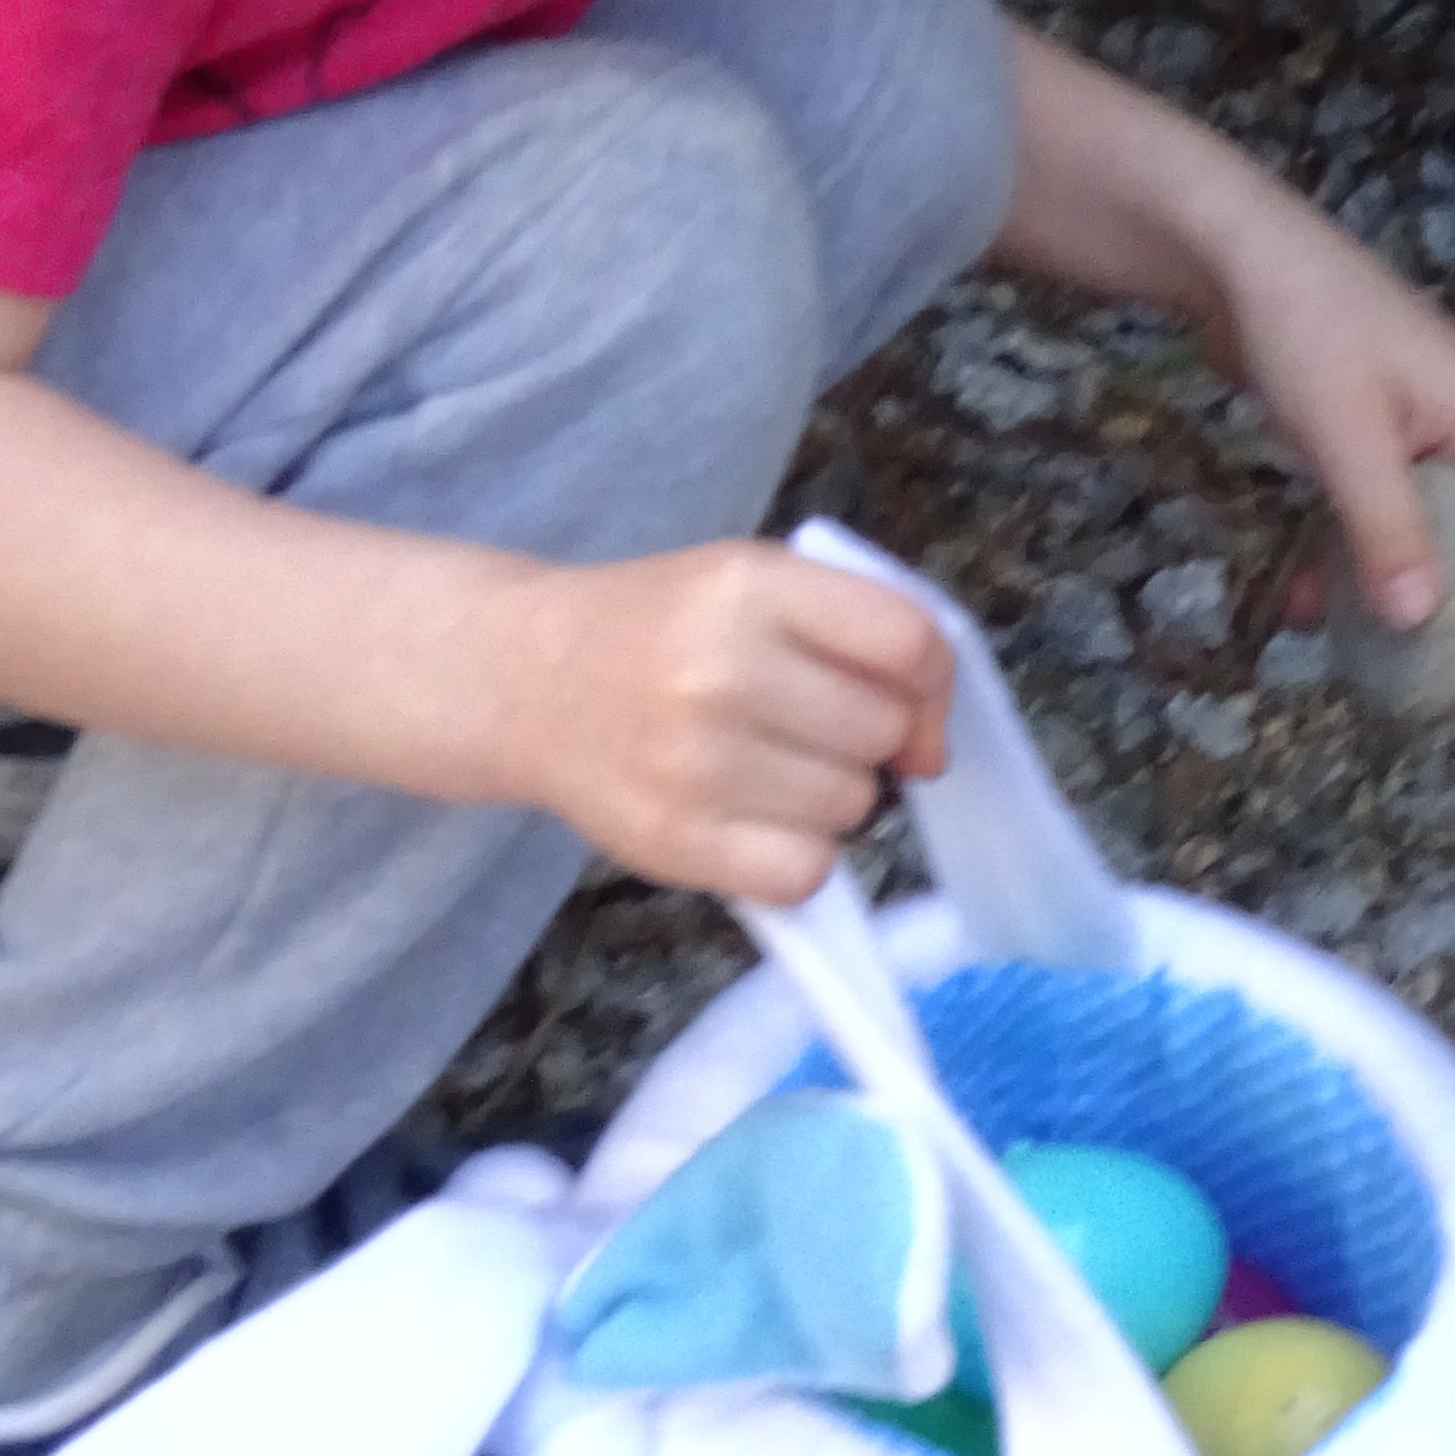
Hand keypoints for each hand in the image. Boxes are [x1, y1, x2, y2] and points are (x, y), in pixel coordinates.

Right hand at [494, 540, 955, 904]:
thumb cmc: (657, 631)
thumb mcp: (748, 583)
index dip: (929, 684)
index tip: (906, 703)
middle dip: (864, 739)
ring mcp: (695, 761)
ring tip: (762, 769)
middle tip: (799, 728)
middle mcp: (722, 669)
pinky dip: (797, 857)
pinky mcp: (676, 840)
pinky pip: (806, 871)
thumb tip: (931, 751)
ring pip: (853, 807)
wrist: (523, 679)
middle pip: (882, 732)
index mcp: (749, 586)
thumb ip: (853, 632)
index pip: (908, 643)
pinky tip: (752, 821)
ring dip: (828, 798)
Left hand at [1192, 188, 1454, 635]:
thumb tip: (1423, 618)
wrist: (1228, 249)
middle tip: (1403, 648)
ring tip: (1335, 629)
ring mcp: (1412, 419)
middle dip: (1452, 588)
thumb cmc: (1302, 328)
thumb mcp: (1346, 436)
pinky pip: (1378, 501)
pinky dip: (1350, 544)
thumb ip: (1386, 527)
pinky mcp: (1362, 422)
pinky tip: (1302, 587)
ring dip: (1388, 575)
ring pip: (1426, 518)